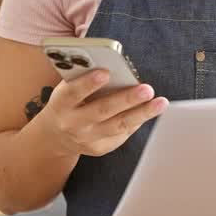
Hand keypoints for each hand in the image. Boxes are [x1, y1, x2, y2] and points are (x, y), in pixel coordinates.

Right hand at [37, 69, 167, 157]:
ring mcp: (86, 139)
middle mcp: (72, 124)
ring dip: (142, 113)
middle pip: (102, 111)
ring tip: (160, 102)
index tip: (105, 72)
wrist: (55, 136)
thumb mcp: (66, 89)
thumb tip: (115, 67)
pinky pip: (122, 133)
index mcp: (60, 104)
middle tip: (147, 89)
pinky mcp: (99, 149)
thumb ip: (84, 78)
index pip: (72, 93)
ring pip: (118, 125)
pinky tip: (150, 110)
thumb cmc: (68, 102)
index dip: (87, 84)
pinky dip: (137, 120)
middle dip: (126, 99)